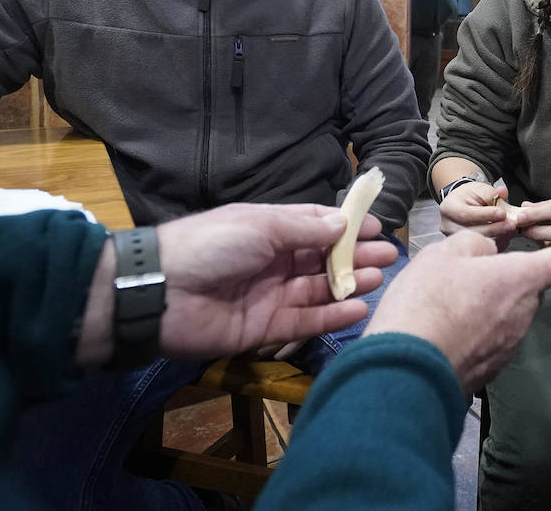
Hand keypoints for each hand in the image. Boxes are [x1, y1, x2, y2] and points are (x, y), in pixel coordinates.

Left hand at [146, 203, 395, 360]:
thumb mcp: (259, 226)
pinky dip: (331, 316)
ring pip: (318, 290)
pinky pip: (304, 321)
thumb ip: (303, 229)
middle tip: (389, 256)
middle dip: (356, 256)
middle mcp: (273, 262)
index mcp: (268, 230)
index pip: (315, 225)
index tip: (377, 227)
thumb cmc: (210, 246)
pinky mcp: (265, 329)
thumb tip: (343, 222)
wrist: (161, 293)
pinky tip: (357, 309)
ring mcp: (270, 296)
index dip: (346, 226)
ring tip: (379, 279)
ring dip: (349, 284)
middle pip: (322, 259)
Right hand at [364, 231, 550, 393]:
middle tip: (465, 276)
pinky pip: (491, 339)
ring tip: (445, 306)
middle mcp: (524, 312)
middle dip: (506, 280)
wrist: (407, 369)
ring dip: (487, 307)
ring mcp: (510, 344)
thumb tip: (487, 252)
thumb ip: (475, 244)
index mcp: (520, 278)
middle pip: (526, 288)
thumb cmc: (427, 300)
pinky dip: (475, 332)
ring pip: (507, 314)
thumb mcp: (445, 253)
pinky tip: (445, 331)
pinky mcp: (493, 368)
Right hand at [438, 181, 513, 244]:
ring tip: (510, 230)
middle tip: (511, 224)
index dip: (486, 215)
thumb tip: (502, 192)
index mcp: (448, 208)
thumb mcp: (479, 189)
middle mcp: (448, 225)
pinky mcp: (464, 246)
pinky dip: (496, 243)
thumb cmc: (470, 196)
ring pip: (477, 241)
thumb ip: (491, 192)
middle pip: (472, 231)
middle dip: (494, 228)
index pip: (466, 214)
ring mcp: (455, 238)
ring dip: (497, 236)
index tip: (502, 213)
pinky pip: (481, 248)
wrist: (463, 203)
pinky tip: (505, 236)